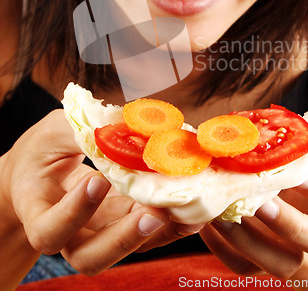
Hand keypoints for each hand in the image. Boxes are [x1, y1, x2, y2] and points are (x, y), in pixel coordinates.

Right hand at [3, 110, 203, 275]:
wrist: (44, 169)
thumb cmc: (44, 150)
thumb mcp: (53, 132)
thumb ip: (80, 131)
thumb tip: (126, 124)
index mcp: (38, 211)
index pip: (48, 230)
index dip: (73, 213)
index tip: (96, 180)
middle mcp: (69, 233)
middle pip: (90, 257)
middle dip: (124, 237)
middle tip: (153, 212)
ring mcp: (99, 231)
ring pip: (126, 250)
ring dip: (158, 234)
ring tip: (185, 213)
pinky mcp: (124, 222)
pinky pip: (147, 233)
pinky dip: (172, 224)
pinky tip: (194, 208)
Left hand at [200, 154, 307, 277]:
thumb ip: (297, 151)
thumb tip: (264, 125)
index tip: (300, 174)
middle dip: (294, 224)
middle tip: (262, 203)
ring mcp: (301, 259)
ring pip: (285, 265)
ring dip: (251, 241)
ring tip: (223, 214)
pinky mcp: (270, 268)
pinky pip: (249, 269)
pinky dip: (225, 250)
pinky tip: (208, 225)